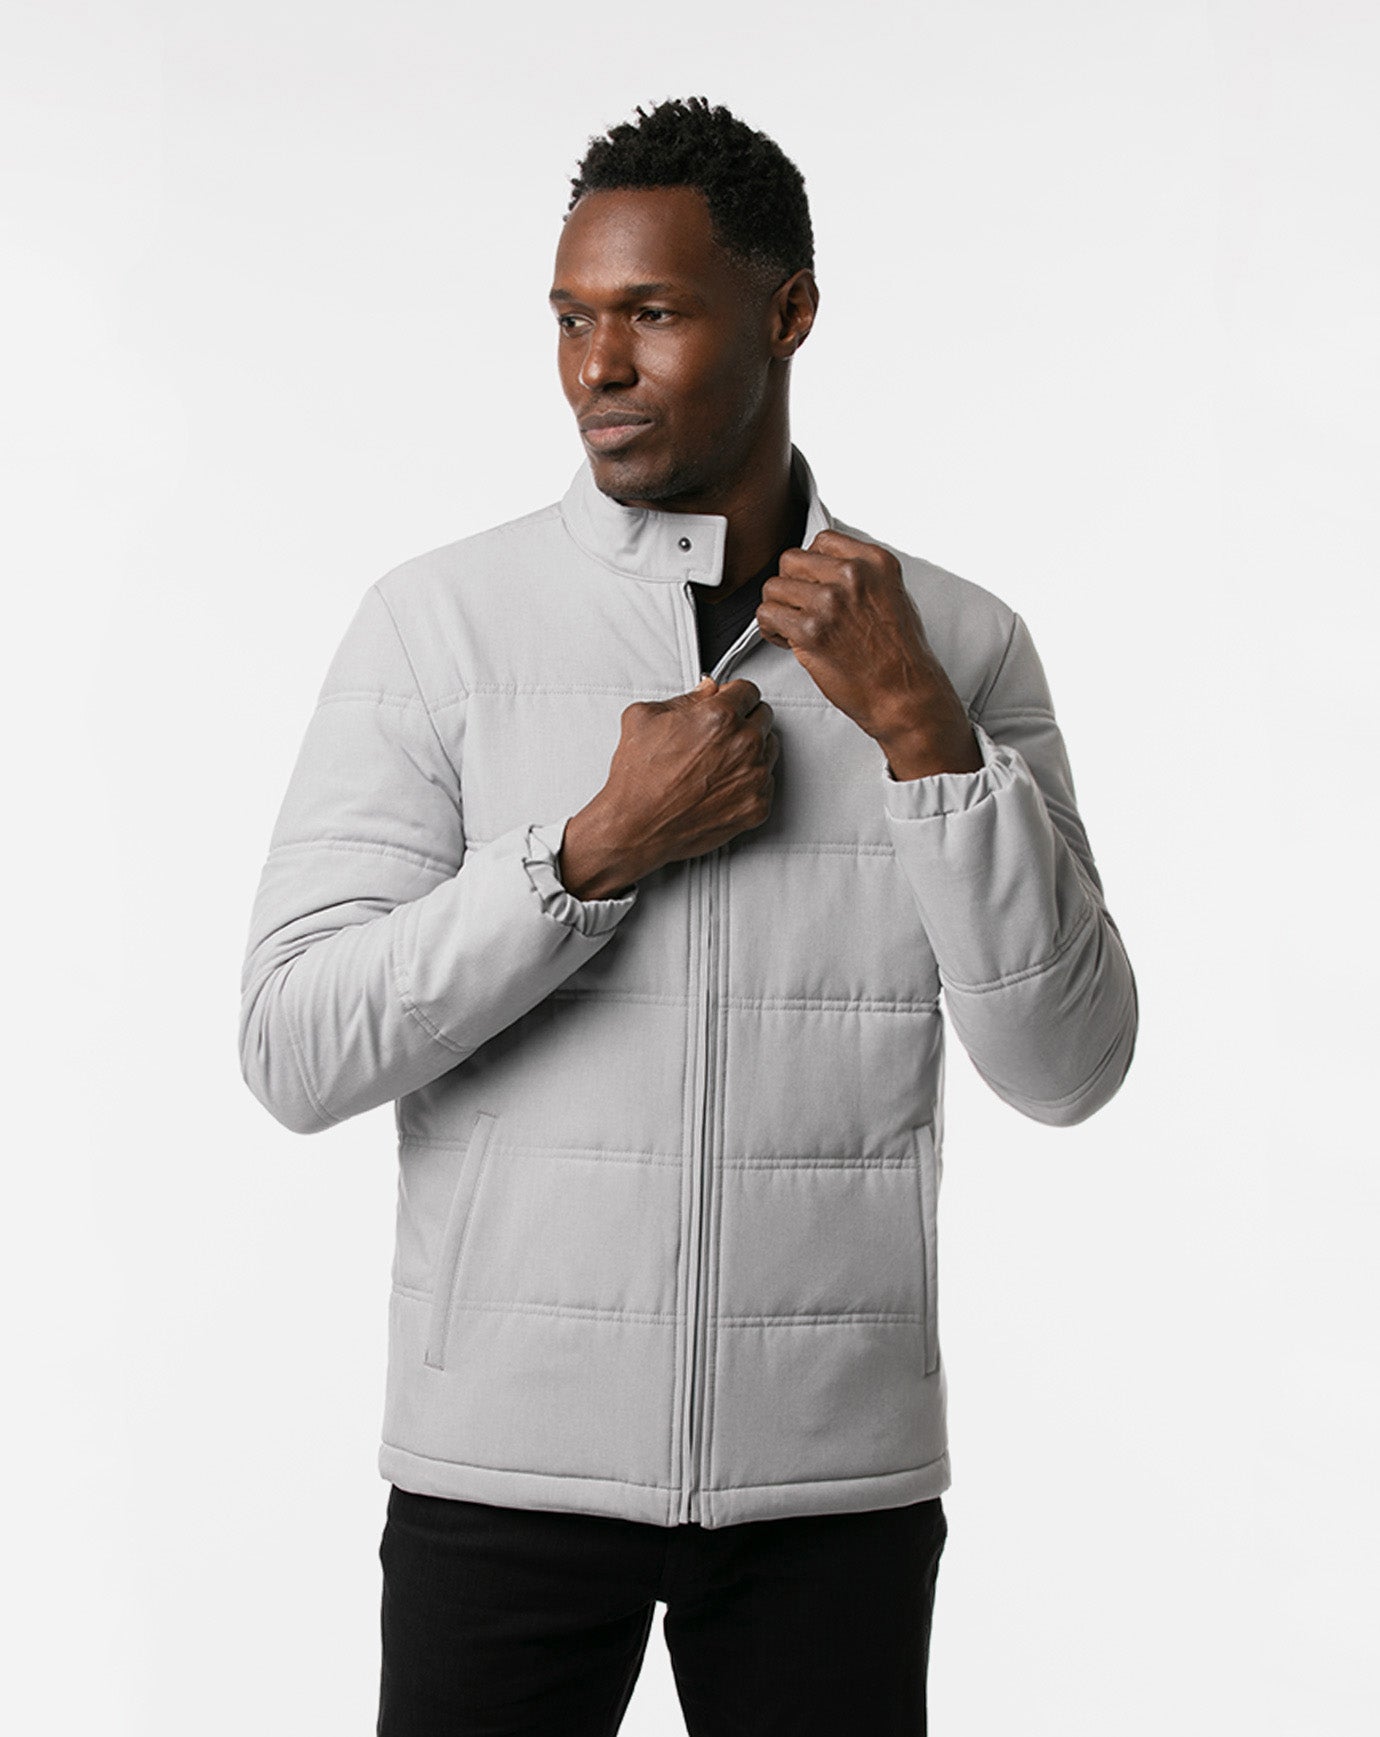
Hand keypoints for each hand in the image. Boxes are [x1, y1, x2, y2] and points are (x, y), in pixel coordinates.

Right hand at [559, 676, 778, 895]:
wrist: (636, 826)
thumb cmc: (638, 778)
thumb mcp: (645, 717)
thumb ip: (686, 697)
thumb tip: (707, 690)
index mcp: (721, 717)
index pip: (748, 690)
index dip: (733, 695)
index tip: (727, 702)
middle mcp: (744, 745)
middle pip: (763, 716)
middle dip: (743, 720)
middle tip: (719, 734)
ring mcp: (754, 777)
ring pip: (769, 748)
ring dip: (751, 749)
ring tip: (719, 761)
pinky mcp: (757, 805)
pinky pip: (767, 782)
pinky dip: (750, 780)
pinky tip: (723, 783)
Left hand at [755, 529, 983, 778]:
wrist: (905, 693)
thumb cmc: (901, 654)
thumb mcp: (893, 595)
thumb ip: (862, 575)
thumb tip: (827, 570)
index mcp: (874, 562)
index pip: (822, 541)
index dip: (810, 566)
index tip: (812, 584)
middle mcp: (852, 576)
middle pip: (791, 560)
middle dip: (790, 585)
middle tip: (799, 608)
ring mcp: (830, 602)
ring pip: (773, 587)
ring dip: (778, 608)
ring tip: (793, 627)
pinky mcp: (810, 631)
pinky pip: (767, 614)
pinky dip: (770, 630)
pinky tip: (788, 640)